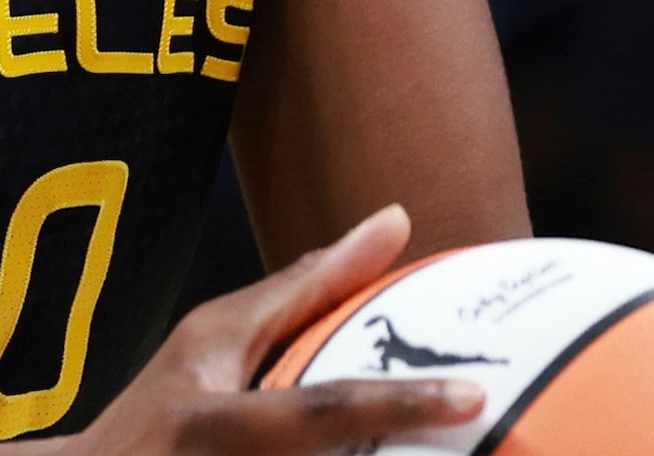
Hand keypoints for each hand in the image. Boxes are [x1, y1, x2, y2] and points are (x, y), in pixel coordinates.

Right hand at [55, 206, 481, 455]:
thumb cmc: (161, 412)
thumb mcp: (212, 343)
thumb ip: (304, 290)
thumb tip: (396, 220)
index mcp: (211, 423)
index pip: (318, 413)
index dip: (398, 406)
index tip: (472, 396)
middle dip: (405, 447)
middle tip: (492, 433)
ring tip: (465, 452)